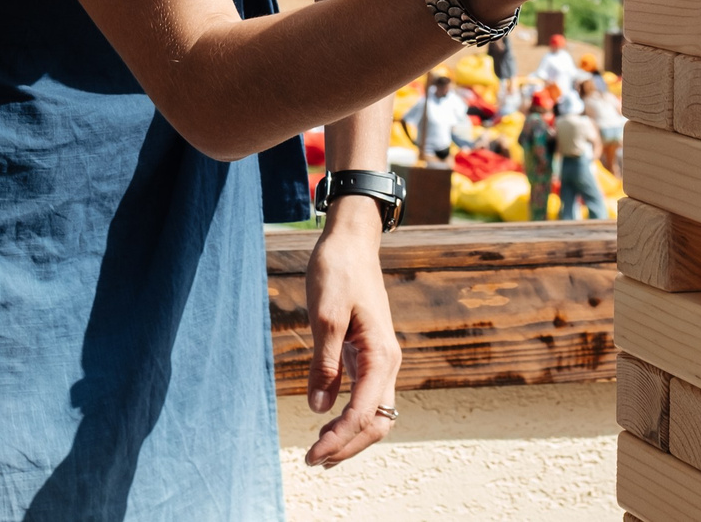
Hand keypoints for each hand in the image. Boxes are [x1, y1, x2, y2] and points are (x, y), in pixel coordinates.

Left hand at [302, 195, 401, 467]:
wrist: (351, 241)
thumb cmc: (337, 272)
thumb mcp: (325, 316)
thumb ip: (325, 362)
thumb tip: (319, 407)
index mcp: (381, 354)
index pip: (363, 412)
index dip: (339, 438)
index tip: (312, 454)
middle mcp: (388, 362)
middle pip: (377, 422)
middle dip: (348, 446)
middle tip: (313, 460)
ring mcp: (381, 359)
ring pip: (376, 412)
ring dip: (351, 436)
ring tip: (321, 452)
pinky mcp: (371, 354)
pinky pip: (367, 397)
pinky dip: (351, 418)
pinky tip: (329, 423)